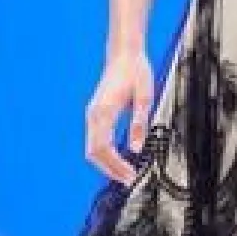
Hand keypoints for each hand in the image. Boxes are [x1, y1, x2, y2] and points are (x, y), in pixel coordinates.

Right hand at [86, 49, 153, 184]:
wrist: (123, 55)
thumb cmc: (136, 72)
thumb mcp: (144, 97)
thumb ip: (139, 123)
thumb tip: (136, 149)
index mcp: (103, 111)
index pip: (103, 147)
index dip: (115, 165)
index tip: (130, 175)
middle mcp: (93, 115)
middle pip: (93, 152)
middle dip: (110, 169)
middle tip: (129, 180)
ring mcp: (92, 115)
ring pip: (92, 148)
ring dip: (106, 164)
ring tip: (125, 174)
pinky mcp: (96, 114)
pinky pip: (95, 141)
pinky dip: (104, 154)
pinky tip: (118, 160)